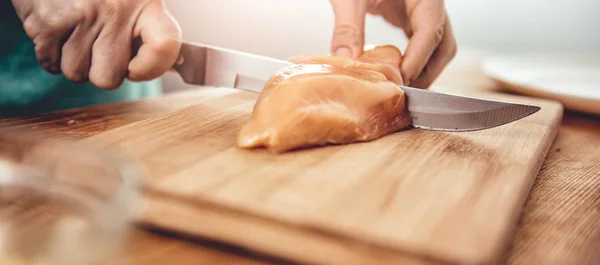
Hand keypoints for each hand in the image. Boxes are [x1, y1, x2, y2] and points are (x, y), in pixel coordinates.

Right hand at [12, 0, 181, 88]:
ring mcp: (83, 14)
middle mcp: (117, 9)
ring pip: (77, 74)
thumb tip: (173, 66)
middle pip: (110, 78)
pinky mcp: (50, 21)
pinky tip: (57, 31)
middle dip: (99, 70)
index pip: (166, 46)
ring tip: (74, 32)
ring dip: (72, 61)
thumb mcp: (134, 5)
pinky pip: (51, 64)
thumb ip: (152, 35)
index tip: (135, 69)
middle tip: (95, 44)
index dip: (151, 68)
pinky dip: (50, 54)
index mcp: (146, 4)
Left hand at [329, 0, 456, 87]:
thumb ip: (347, 27)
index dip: (419, 57)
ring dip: (422, 70)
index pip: (431, 28)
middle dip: (426, 71)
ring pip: (438, 47)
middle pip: (443, 43)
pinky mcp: (413, 14)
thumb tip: (345, 61)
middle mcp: (431, 1)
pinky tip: (396, 74)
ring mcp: (424, 8)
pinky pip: (423, 43)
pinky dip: (413, 61)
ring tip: (399, 89)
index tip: (402, 78)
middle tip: (402, 93)